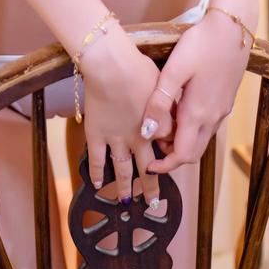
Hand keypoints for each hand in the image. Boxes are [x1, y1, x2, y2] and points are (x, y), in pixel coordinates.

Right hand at [79, 26, 165, 210]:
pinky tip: (97, 185)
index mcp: (157, 127)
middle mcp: (138, 139)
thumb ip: (167, 105)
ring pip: (122, 170)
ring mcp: (116, 139)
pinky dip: (96, 173)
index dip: (169, 154)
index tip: (168, 160)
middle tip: (153, 202)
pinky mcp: (96, 134)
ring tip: (127, 200)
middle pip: (148, 169)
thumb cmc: (138, 68)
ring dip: (125, 187)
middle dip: (151, 186)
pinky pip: (96, 159)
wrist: (111, 65)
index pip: (168, 148)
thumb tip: (172, 116)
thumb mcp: (162, 86)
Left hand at [142, 11, 252, 172]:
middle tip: (152, 146)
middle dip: (172, 157)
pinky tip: (179, 112)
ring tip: (161, 127)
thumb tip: (145, 132)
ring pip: (201, 140)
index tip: (148, 165)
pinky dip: (192, 129)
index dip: (164, 166)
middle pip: (193, 153)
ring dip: (182, 142)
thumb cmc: (201, 44)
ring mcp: (222, 110)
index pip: (182, 155)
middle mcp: (212, 117)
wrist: (233, 27)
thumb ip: (159, 102)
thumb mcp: (175, 70)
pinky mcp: (225, 101)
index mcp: (198, 114)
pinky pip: (208, 126)